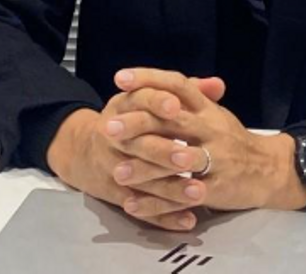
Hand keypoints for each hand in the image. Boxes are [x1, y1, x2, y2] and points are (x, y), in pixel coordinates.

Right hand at [43, 70, 225, 230]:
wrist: (87, 151)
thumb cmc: (132, 119)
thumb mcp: (148, 99)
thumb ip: (186, 91)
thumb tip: (218, 85)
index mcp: (125, 105)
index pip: (140, 99)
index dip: (157, 102)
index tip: (176, 107)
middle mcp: (114, 135)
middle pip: (139, 143)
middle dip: (164, 152)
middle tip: (189, 158)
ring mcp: (113, 166)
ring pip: (142, 180)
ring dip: (170, 188)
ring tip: (199, 193)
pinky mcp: (116, 194)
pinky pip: (141, 207)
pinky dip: (165, 216)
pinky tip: (188, 220)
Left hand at [106, 68, 305, 217]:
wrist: (271, 170)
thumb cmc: (234, 141)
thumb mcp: (215, 114)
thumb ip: (189, 99)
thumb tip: (157, 83)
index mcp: (207, 109)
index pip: (178, 85)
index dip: (149, 79)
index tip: (119, 78)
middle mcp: (211, 129)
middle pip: (172, 121)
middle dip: (138, 124)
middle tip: (108, 128)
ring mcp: (215, 159)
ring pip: (177, 161)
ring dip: (145, 168)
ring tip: (117, 172)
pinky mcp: (216, 189)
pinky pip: (182, 197)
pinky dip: (156, 204)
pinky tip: (132, 204)